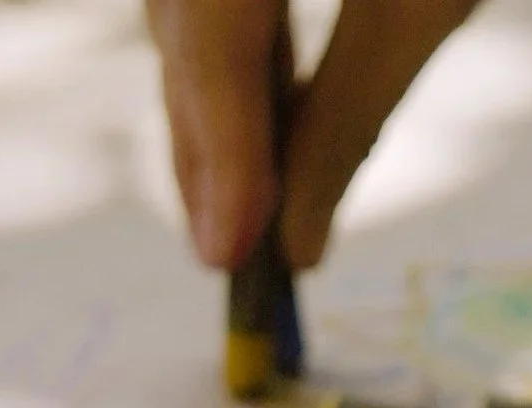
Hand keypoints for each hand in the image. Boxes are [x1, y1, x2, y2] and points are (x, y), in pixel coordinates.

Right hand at [148, 0, 478, 269]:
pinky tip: (256, 136)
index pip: (211, 16)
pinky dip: (230, 57)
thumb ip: (352, 110)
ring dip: (211, 108)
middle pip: (180, 9)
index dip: (218, 138)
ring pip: (183, 1)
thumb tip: (296, 243)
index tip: (235, 250)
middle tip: (229, 258)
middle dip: (205, 138)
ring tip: (243, 219)